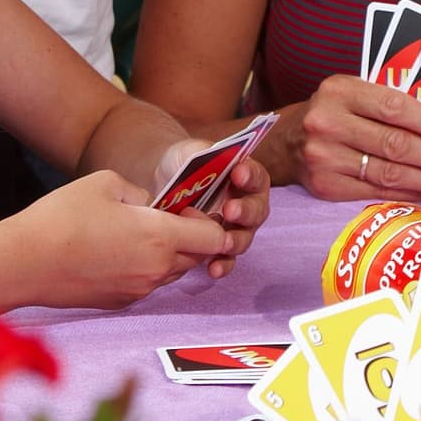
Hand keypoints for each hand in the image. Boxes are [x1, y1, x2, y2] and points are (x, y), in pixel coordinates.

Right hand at [14, 169, 239, 306]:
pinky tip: (116, 253)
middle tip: (166, 220)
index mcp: (160, 236)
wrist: (24, 263)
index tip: (186, 209)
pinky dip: (143, 269)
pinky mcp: (119, 302)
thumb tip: (147, 205)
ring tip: (137, 235)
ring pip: (171, 273)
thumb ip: (138, 192)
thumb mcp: (105, 183)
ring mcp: (138, 290)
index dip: (209, 222)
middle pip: (197, 258)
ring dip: (168, 255)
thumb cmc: (62, 218)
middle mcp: (156, 269)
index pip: (214, 238)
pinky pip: (146, 284)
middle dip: (191, 239)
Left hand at [146, 131, 271, 277]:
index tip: (238, 174)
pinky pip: (227, 260)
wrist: (163, 183)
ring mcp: (235, 228)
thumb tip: (212, 157)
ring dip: (235, 241)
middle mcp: (247, 204)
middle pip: (256, 211)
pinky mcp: (219, 248)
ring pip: (244, 238)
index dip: (250, 176)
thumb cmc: (184, 163)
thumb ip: (204, 152)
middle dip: (245, 212)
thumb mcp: (192, 151)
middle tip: (230, 211)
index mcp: (246, 177)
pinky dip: (223, 265)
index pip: (256, 176)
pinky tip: (213, 269)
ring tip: (223, 243)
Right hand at [292, 75, 420, 202]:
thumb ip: (389, 100)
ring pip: (389, 172)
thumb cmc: (331, 112)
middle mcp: (328, 123)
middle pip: (394, 144)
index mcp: (339, 90)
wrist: (281, 142)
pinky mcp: (325, 186)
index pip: (393, 106)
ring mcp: (324, 157)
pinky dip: (409, 193)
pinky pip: (377, 192)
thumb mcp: (352, 92)